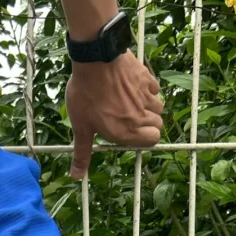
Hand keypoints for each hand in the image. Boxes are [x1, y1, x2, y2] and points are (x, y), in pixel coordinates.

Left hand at [65, 50, 162, 179]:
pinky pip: (155, 87)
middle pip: (158, 124)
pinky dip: (148, 89)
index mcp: (126, 131)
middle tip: (130, 118)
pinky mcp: (147, 77)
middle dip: (148, 123)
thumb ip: (83, 152)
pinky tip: (134, 87)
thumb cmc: (86, 95)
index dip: (145, 138)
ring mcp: (145, 95)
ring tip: (132, 103)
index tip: (134, 134)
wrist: (95, 59)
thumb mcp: (81, 127)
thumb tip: (76, 176)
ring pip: (158, 106)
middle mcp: (140, 115)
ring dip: (149, 107)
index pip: (153, 140)